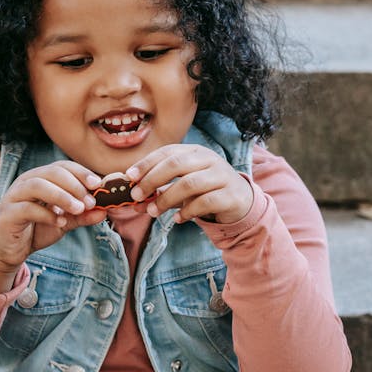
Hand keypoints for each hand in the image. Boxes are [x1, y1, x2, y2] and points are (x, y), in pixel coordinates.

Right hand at [0, 162, 104, 292]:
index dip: (81, 173)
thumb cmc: (36, 229)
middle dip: (75, 184)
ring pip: (37, 185)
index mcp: (41, 179)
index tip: (98, 184)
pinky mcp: (7, 214)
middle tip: (90, 201)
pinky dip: (46, 214)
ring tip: (78, 208)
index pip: (63, 166)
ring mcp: (14, 196)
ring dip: (61, 195)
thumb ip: (82, 216)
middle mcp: (27, 182)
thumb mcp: (64, 222)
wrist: (8, 250)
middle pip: (52, 172)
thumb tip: (105, 211)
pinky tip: (59, 222)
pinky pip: (27, 208)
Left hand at [127, 145, 253, 224]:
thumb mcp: (183, 186)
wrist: (241, 201)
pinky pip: (204, 203)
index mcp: (196, 152)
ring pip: (189, 184)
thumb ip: (161, 191)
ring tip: (153, 212)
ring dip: (166, 199)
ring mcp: (222, 176)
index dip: (147, 163)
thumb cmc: (206, 190)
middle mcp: (209, 159)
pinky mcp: (230, 195)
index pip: (168, 152)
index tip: (130, 176)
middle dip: (152, 179)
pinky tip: (177, 219)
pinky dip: (187, 211)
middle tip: (136, 196)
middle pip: (177, 164)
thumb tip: (134, 202)